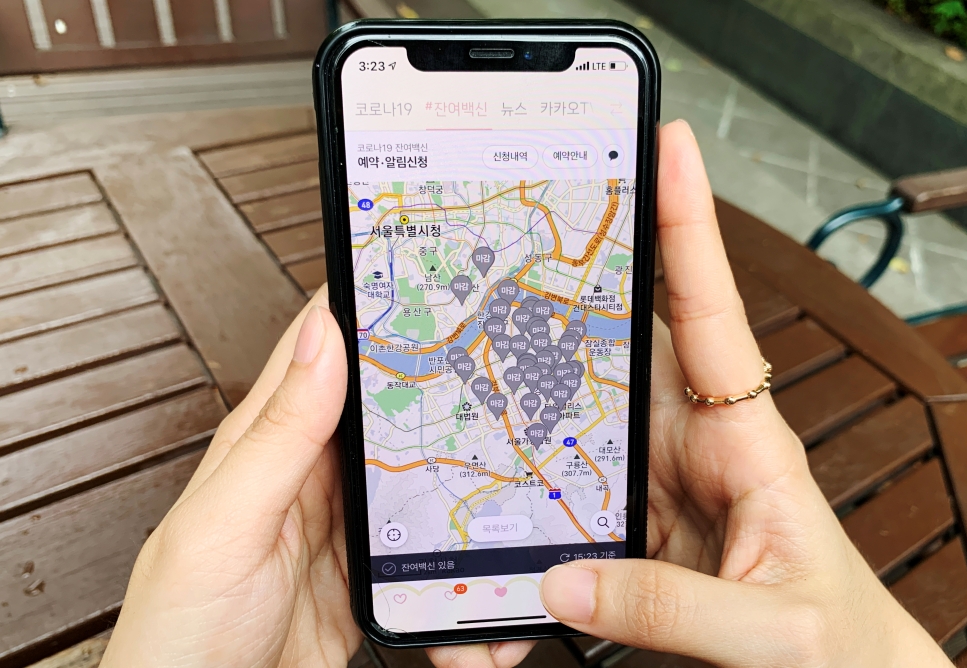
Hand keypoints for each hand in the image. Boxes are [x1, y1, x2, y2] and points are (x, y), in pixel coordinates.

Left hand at [101, 288, 531, 667]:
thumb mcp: (226, 523)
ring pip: (419, 471)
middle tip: (499, 350)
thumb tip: (322, 337)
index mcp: (269, 441)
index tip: (425, 265)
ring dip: (462, 464)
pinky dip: (459, 544)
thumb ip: (277, 434)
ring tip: (510, 451)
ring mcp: (346, 525)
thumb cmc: (181, 628)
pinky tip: (480, 547)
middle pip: (387, 405)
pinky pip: (427, 546)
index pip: (323, 346)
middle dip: (441, 377)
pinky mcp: (371, 576)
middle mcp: (311, 474)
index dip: (368, 299)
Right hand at [537, 121, 952, 666]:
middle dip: (565, 295)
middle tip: (503, 246)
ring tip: (469, 365)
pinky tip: (490, 488)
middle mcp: (693, 444)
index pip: (713, 314)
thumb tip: (562, 582)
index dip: (687, 230)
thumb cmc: (839, 644)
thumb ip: (673, 610)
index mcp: (747, 440)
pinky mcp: (628, 526)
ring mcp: (653, 481)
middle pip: (618, 350)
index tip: (666, 149)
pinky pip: (565, 491)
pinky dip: (525, 489)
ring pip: (577, 418)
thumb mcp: (772, 631)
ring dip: (528, 399)